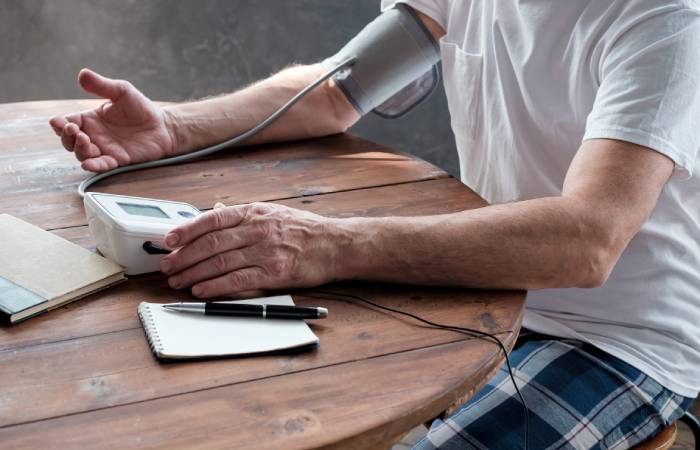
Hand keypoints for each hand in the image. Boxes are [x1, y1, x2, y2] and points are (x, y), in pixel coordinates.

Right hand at [49, 68, 177, 171]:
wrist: (162, 125)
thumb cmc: (140, 107)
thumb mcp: (121, 91)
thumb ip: (102, 85)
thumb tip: (82, 74)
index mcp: (90, 119)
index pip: (67, 122)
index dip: (59, 124)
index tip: (59, 122)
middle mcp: (94, 135)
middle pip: (70, 141)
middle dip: (67, 138)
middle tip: (75, 132)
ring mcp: (105, 149)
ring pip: (82, 154)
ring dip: (80, 150)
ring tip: (86, 141)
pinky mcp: (118, 160)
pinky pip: (102, 166)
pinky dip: (94, 166)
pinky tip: (88, 164)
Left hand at [159, 202, 348, 297]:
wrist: (335, 245)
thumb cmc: (304, 230)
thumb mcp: (272, 212)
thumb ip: (242, 214)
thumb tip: (213, 210)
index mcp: (254, 212)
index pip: (212, 219)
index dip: (186, 230)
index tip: (168, 241)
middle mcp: (257, 229)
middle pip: (210, 243)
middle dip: (184, 256)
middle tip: (167, 266)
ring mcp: (265, 252)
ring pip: (219, 263)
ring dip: (193, 274)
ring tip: (177, 281)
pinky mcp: (273, 273)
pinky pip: (237, 281)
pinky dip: (215, 287)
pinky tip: (201, 290)